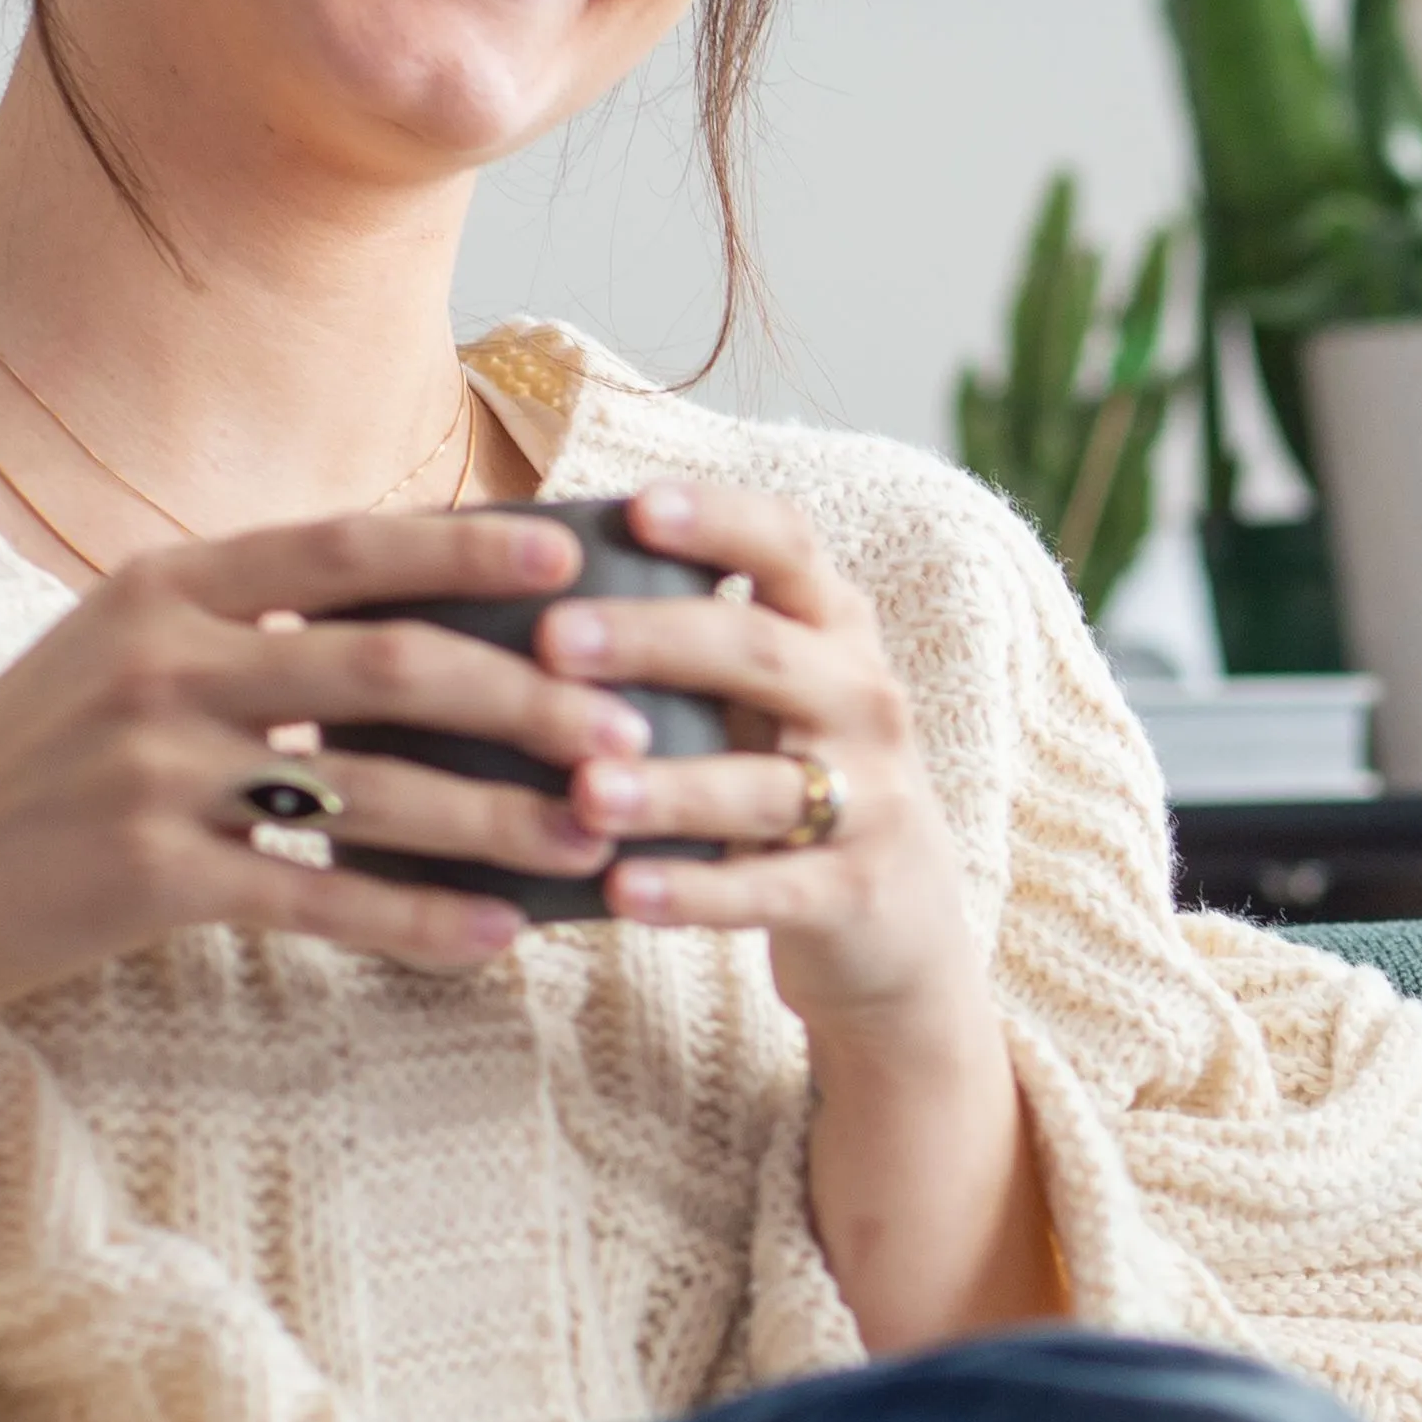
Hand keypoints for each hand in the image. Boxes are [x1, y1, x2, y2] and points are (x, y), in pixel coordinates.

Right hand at [0, 509, 626, 1092]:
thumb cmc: (26, 772)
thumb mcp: (119, 660)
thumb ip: (246, 633)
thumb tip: (413, 627)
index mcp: (161, 588)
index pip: (342, 549)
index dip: (466, 551)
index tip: (575, 560)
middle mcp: (159, 661)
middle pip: (386, 663)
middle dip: (525, 694)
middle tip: (632, 726)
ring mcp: (151, 770)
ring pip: (371, 787)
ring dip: (501, 815)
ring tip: (599, 835)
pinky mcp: (149, 878)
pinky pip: (320, 896)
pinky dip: (421, 917)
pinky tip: (505, 935)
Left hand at [537, 480, 983, 1043]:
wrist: (900, 913)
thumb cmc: (788, 772)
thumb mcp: (768, 691)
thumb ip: (687, 638)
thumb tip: (520, 573)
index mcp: (832, 627)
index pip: (786, 546)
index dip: (717, 521)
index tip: (636, 508)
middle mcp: (863, 698)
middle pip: (760, 652)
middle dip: (653, 640)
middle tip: (553, 640)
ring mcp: (872, 797)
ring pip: (764, 785)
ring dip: (669, 788)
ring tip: (584, 792)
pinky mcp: (857, 891)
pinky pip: (771, 890)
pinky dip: (696, 893)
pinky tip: (622, 892)